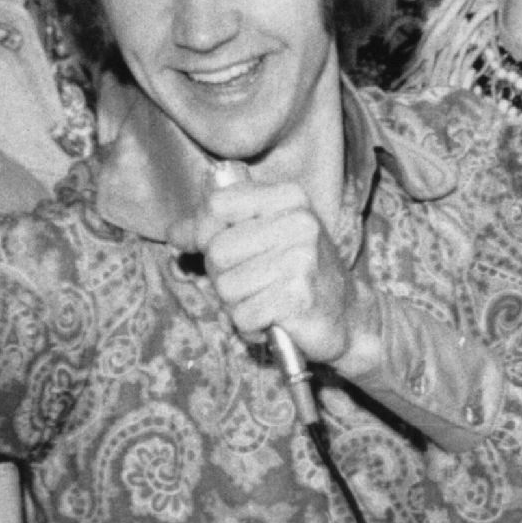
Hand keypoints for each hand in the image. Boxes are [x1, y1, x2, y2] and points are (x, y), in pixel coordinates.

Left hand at [168, 175, 383, 379]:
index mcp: (288, 198)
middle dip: (224, 275)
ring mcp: (302, 259)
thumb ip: (217, 229)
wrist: (347, 314)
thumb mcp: (263, 237)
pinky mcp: (299, 296)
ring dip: (237, 303)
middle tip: (254, 282)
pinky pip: (243, 314)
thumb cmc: (298, 273)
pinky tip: (272, 319)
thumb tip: (174, 231)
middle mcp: (299, 222)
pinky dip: (251, 324)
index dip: (203, 231)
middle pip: (217, 250)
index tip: (213, 247)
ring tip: (265, 300)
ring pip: (226, 286)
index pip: (217, 204)